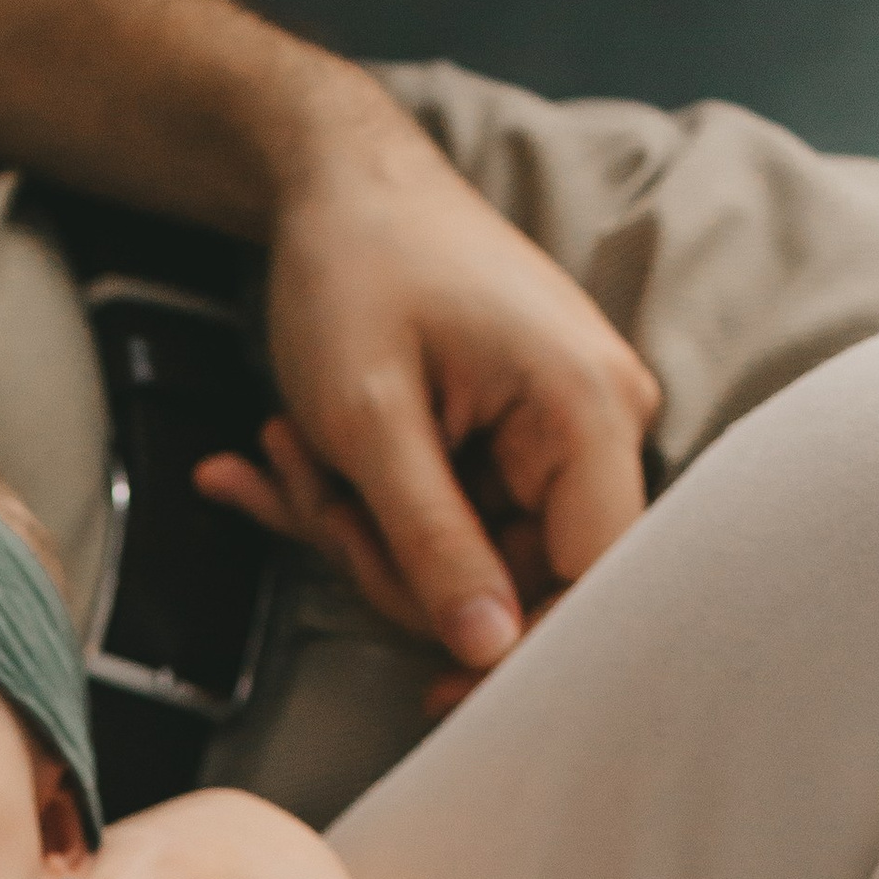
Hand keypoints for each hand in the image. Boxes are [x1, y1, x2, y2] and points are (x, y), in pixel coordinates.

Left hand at [221, 74, 659, 679]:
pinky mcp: (510, 444)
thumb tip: (489, 649)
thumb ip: (431, 540)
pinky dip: (356, 508)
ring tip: (291, 448)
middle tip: (303, 486)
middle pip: (516, 581)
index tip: (430, 696)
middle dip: (391, 564)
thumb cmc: (353, 272)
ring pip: (464, 561)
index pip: (593, 582)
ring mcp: (556, 435)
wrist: (336, 182)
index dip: (516, 653)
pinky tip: (280, 460)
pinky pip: (443, 520)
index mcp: (587, 411)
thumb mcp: (369, 421)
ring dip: (358, 532)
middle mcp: (597, 425)